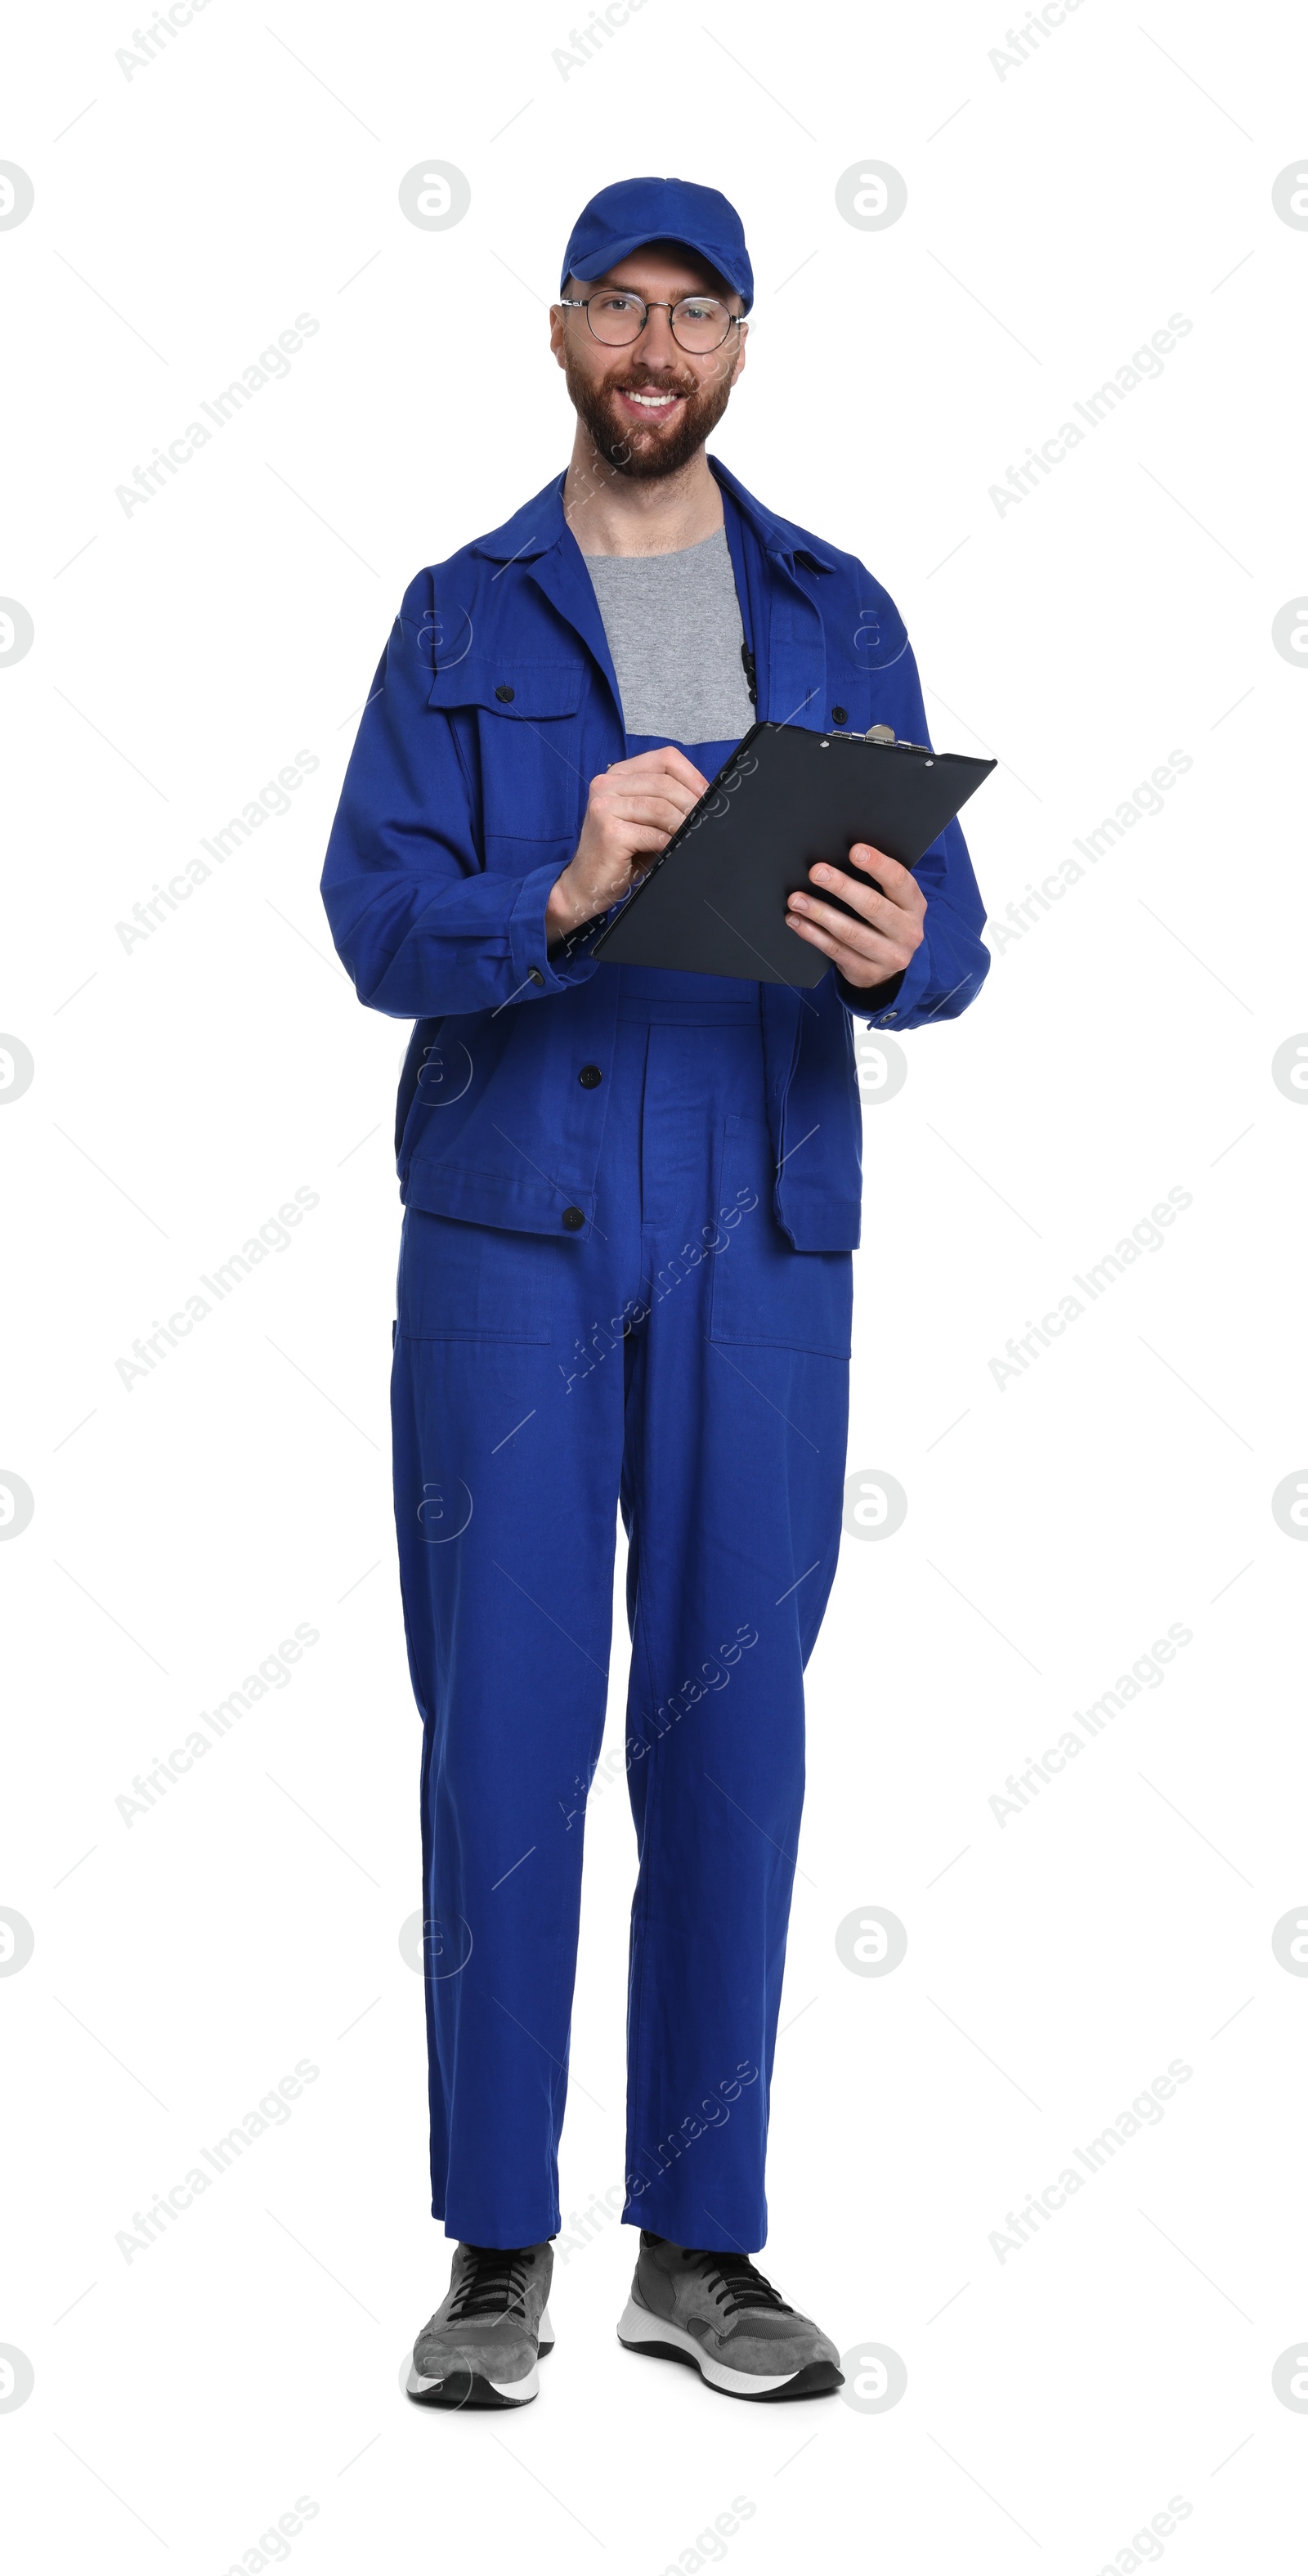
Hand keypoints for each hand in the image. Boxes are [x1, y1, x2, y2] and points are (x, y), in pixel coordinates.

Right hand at [545, 746, 707, 941]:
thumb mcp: (647, 820)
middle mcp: (607, 784)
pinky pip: (653, 834)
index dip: (693, 776)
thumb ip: (667, 802)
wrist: (586, 885)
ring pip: (661, 807)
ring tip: (692, 836)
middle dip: (691, 804)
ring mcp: (605, 805)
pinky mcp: (609, 830)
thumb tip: (708, 799)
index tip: (707, 798)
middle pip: (665, 783)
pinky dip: (669, 843)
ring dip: (683, 825)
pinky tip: (672, 850)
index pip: (665, 758)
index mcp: (618, 774)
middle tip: (705, 822)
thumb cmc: (622, 854)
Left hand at [785, 843, 925, 989]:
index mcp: (915, 906)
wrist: (889, 967)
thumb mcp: (894, 902)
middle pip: (872, 906)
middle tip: (817, 872)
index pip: (899, 881)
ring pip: (849, 932)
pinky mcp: (866, 972)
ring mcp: (888, 956)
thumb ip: (878, 883)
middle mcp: (907, 932)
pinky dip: (812, 934)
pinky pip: (835, 951)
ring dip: (819, 912)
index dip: (878, 864)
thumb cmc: (886, 921)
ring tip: (797, 899)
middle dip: (841, 886)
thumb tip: (839, 857)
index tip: (855, 850)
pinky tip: (797, 921)